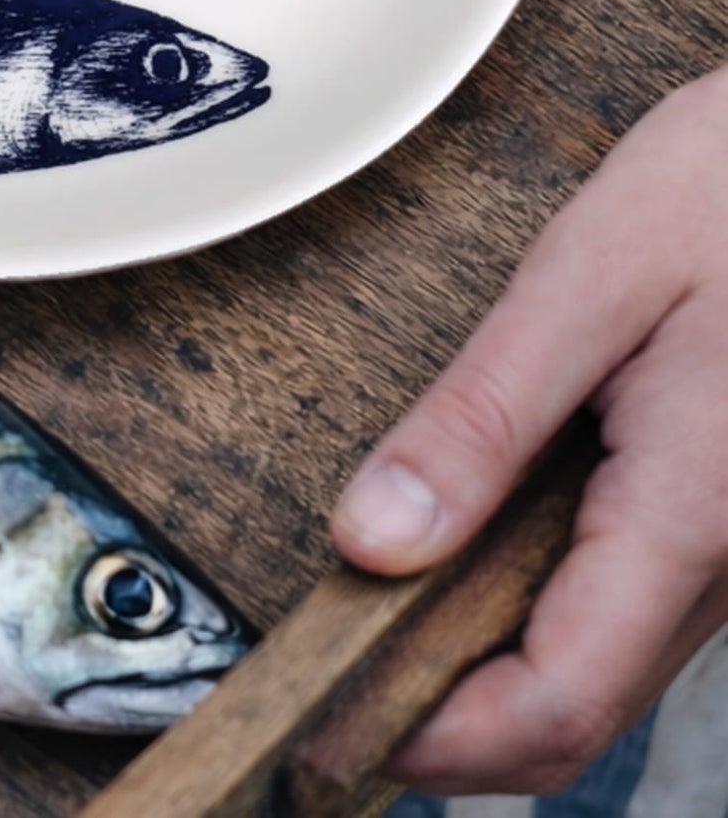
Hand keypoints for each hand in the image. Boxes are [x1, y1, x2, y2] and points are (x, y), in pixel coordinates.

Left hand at [331, 68, 727, 793]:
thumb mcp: (586, 283)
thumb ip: (478, 421)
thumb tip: (371, 540)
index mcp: (698, 511)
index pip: (562, 698)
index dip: (441, 740)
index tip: (333, 728)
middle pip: (581, 701)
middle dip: (451, 712)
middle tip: (331, 666)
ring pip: (608, 660)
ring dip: (494, 660)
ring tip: (382, 602)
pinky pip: (635, 603)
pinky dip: (544, 605)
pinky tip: (479, 544)